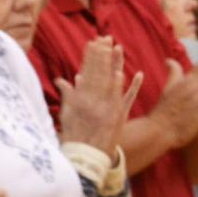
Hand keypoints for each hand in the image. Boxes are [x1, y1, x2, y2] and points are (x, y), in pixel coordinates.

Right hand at [57, 36, 142, 158]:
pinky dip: (131, 86)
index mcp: (80, 98)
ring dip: (116, 64)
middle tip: (106, 38)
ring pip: (113, 81)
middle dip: (103, 54)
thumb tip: (63, 80)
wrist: (86, 158)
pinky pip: (127, 99)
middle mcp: (95, 100)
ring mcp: (109, 108)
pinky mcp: (120, 117)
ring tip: (118, 48)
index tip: (93, 42)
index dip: (90, 56)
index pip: (86, 71)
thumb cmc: (73, 136)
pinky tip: (134, 73)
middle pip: (100, 72)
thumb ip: (68, 95)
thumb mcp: (66, 113)